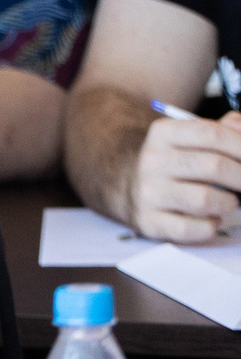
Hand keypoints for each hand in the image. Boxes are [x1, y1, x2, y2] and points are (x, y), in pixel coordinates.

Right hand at [128, 112, 240, 242]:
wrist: (128, 187)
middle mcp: (151, 161)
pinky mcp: (149, 221)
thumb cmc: (173, 162)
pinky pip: (192, 229)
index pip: (212, 134)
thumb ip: (224, 129)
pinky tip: (211, 218)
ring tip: (230, 201)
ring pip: (205, 199)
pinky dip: (210, 225)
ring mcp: (148, 192)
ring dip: (229, 202)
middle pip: (214, 166)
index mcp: (163, 134)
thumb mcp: (190, 137)